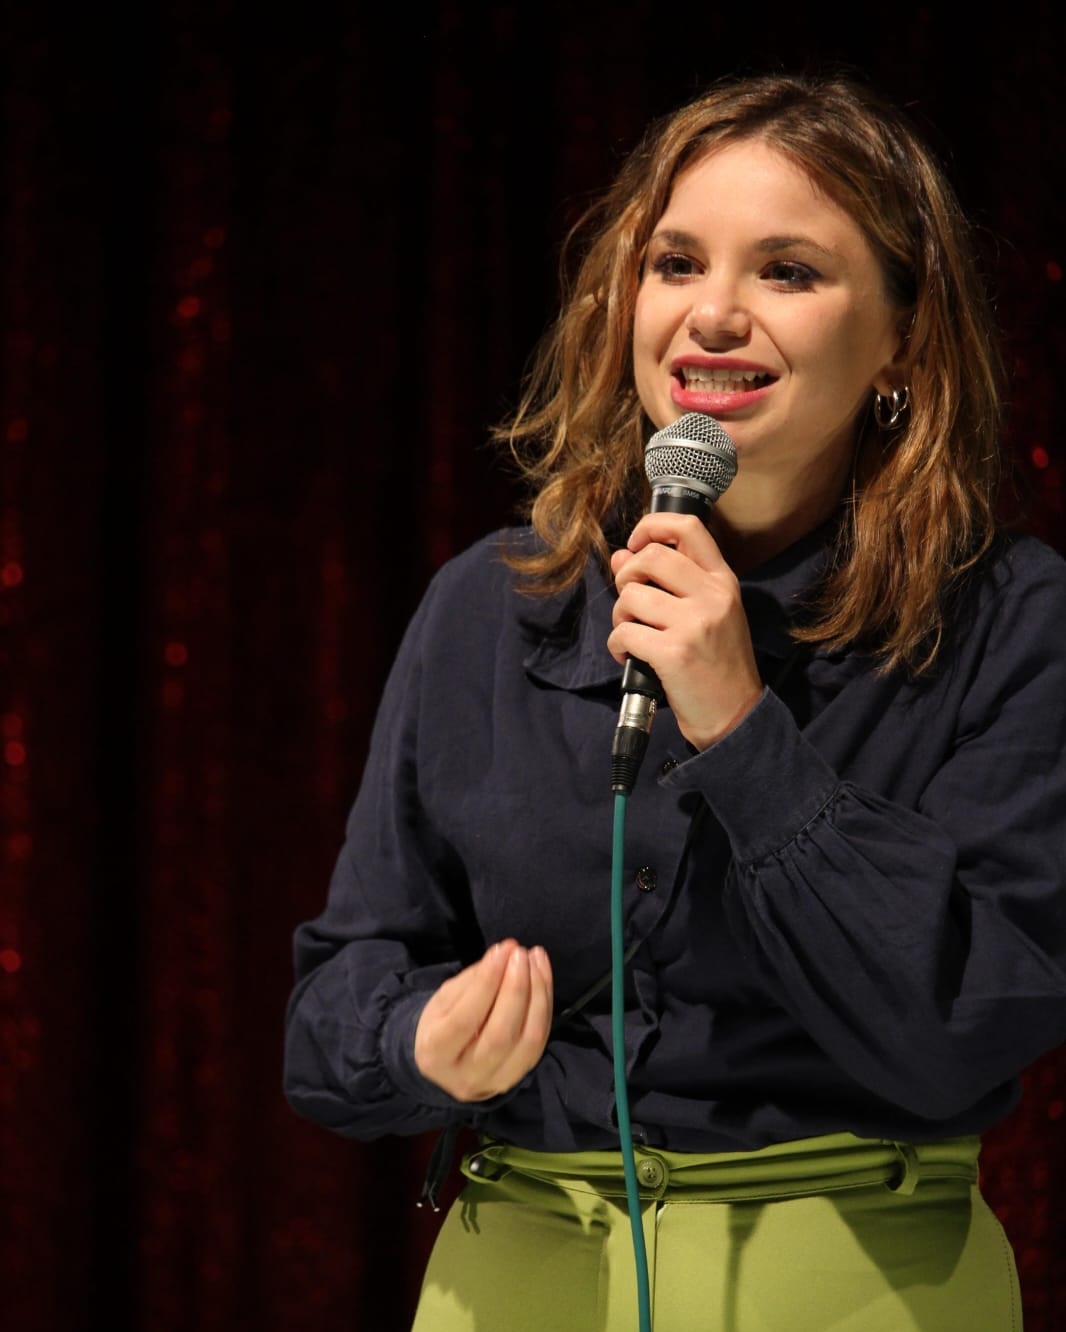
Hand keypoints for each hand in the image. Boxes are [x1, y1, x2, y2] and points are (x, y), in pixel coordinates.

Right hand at [414, 939, 553, 1101]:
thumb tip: (505, 952)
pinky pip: (540, 1041)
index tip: (502, 951)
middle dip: (516, 988)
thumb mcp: (443, 1001)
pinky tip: (542, 977)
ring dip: (538, 994)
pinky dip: (545, 1005)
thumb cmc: (441, 1025)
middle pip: (501, 1034)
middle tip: (520, 954)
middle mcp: (466, 1075)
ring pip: (528, 1040)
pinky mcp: (519, 1077)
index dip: (487, 982)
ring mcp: (496, 1081)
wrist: (448, 1067)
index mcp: (436, 1053)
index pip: (465, 1019)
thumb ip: (474, 979)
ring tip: (535, 960)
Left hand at [608, 512, 762, 749]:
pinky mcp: (673, 652)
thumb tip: (621, 556)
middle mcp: (712, 596)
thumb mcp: (706, 614)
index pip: (687, 527)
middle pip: (649, 557)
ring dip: (619, 615)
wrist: (735, 715)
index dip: (651, 526)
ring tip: (632, 633)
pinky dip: (617, 644)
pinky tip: (628, 655)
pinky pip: (624, 632)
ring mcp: (694, 623)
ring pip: (631, 596)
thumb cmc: (717, 664)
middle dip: (625, 576)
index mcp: (723, 581)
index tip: (635, 544)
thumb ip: (668, 582)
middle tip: (630, 601)